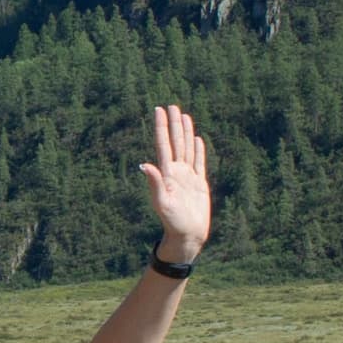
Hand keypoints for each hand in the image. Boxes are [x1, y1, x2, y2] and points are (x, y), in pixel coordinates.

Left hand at [139, 104, 210, 258]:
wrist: (187, 236)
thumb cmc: (172, 222)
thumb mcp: (162, 202)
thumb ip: (154, 183)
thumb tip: (144, 164)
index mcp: (166, 173)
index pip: (163, 144)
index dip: (161, 127)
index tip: (159, 109)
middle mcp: (176, 172)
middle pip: (175, 142)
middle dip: (173, 124)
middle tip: (171, 106)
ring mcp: (188, 177)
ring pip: (187, 149)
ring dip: (185, 132)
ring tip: (184, 116)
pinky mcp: (199, 184)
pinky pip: (199, 162)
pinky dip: (198, 150)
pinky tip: (197, 139)